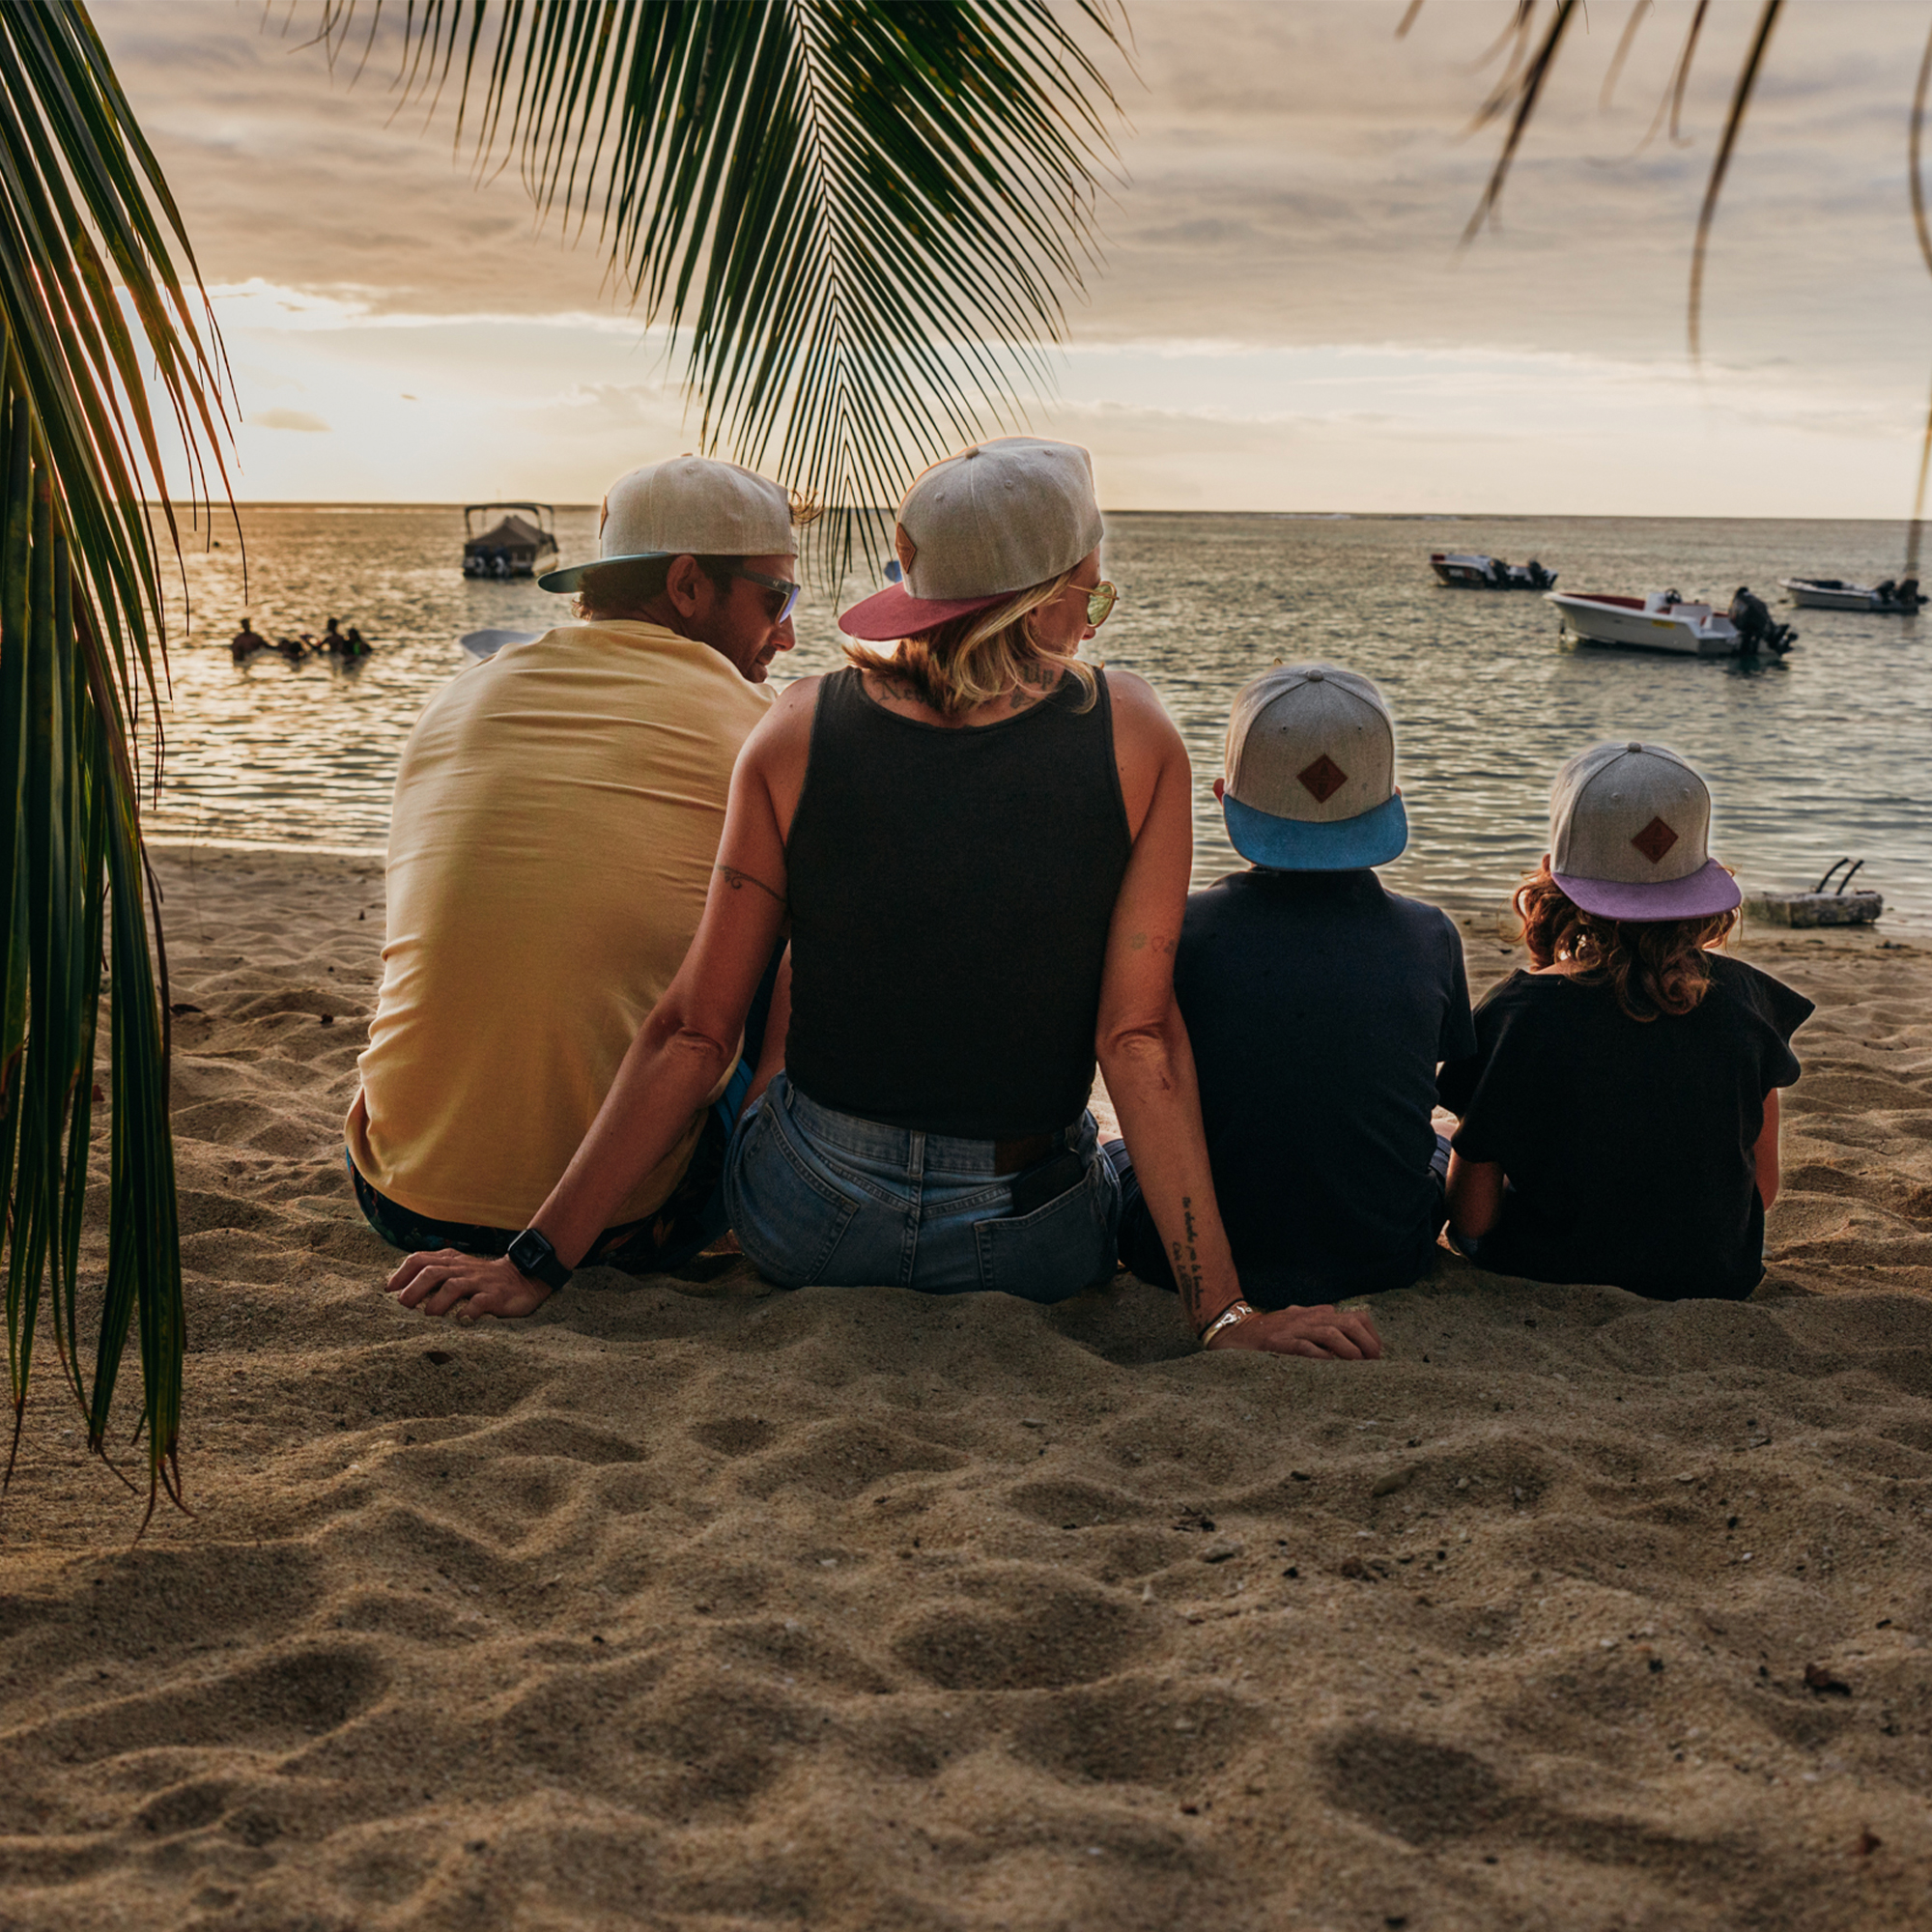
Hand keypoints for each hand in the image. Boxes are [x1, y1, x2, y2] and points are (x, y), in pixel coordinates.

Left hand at [385, 1249, 551, 1320]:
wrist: (524, 1275)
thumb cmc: (482, 1277)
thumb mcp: (458, 1268)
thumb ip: (434, 1273)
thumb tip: (401, 1292)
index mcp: (450, 1261)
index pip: (419, 1259)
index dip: (401, 1274)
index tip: (387, 1291)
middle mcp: (462, 1269)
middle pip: (431, 1272)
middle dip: (413, 1289)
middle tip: (402, 1306)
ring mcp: (479, 1282)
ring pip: (453, 1285)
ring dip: (436, 1302)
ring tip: (428, 1316)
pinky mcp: (495, 1295)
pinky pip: (479, 1303)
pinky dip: (466, 1313)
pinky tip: (459, 1323)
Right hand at [1206, 1303, 1381, 1358]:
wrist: (1233, 1331)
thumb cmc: (1268, 1333)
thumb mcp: (1298, 1323)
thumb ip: (1320, 1326)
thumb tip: (1346, 1337)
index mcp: (1316, 1314)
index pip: (1356, 1317)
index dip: (1372, 1335)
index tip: (1377, 1354)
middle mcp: (1308, 1318)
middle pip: (1349, 1322)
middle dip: (1368, 1343)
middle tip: (1374, 1363)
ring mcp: (1294, 1329)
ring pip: (1331, 1333)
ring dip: (1350, 1350)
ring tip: (1359, 1365)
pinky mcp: (1279, 1342)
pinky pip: (1306, 1347)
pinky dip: (1323, 1356)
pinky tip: (1332, 1366)